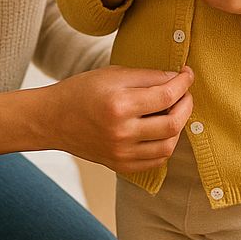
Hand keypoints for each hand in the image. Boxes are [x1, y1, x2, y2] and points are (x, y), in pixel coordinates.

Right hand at [44, 65, 193, 173]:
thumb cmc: (82, 91)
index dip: (183, 83)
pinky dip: (166, 145)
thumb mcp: (113, 74)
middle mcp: (121, 132)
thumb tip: (176, 79)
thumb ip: (147, 76)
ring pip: (168, 145)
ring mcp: (121, 152)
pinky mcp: (120, 165)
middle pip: (173, 123)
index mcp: (119, 104)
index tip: (187, 74)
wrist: (53, 119)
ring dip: (178, 127)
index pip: (166, 95)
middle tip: (185, 94)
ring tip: (174, 112)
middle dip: (186, 105)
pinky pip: (156, 161)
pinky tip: (162, 130)